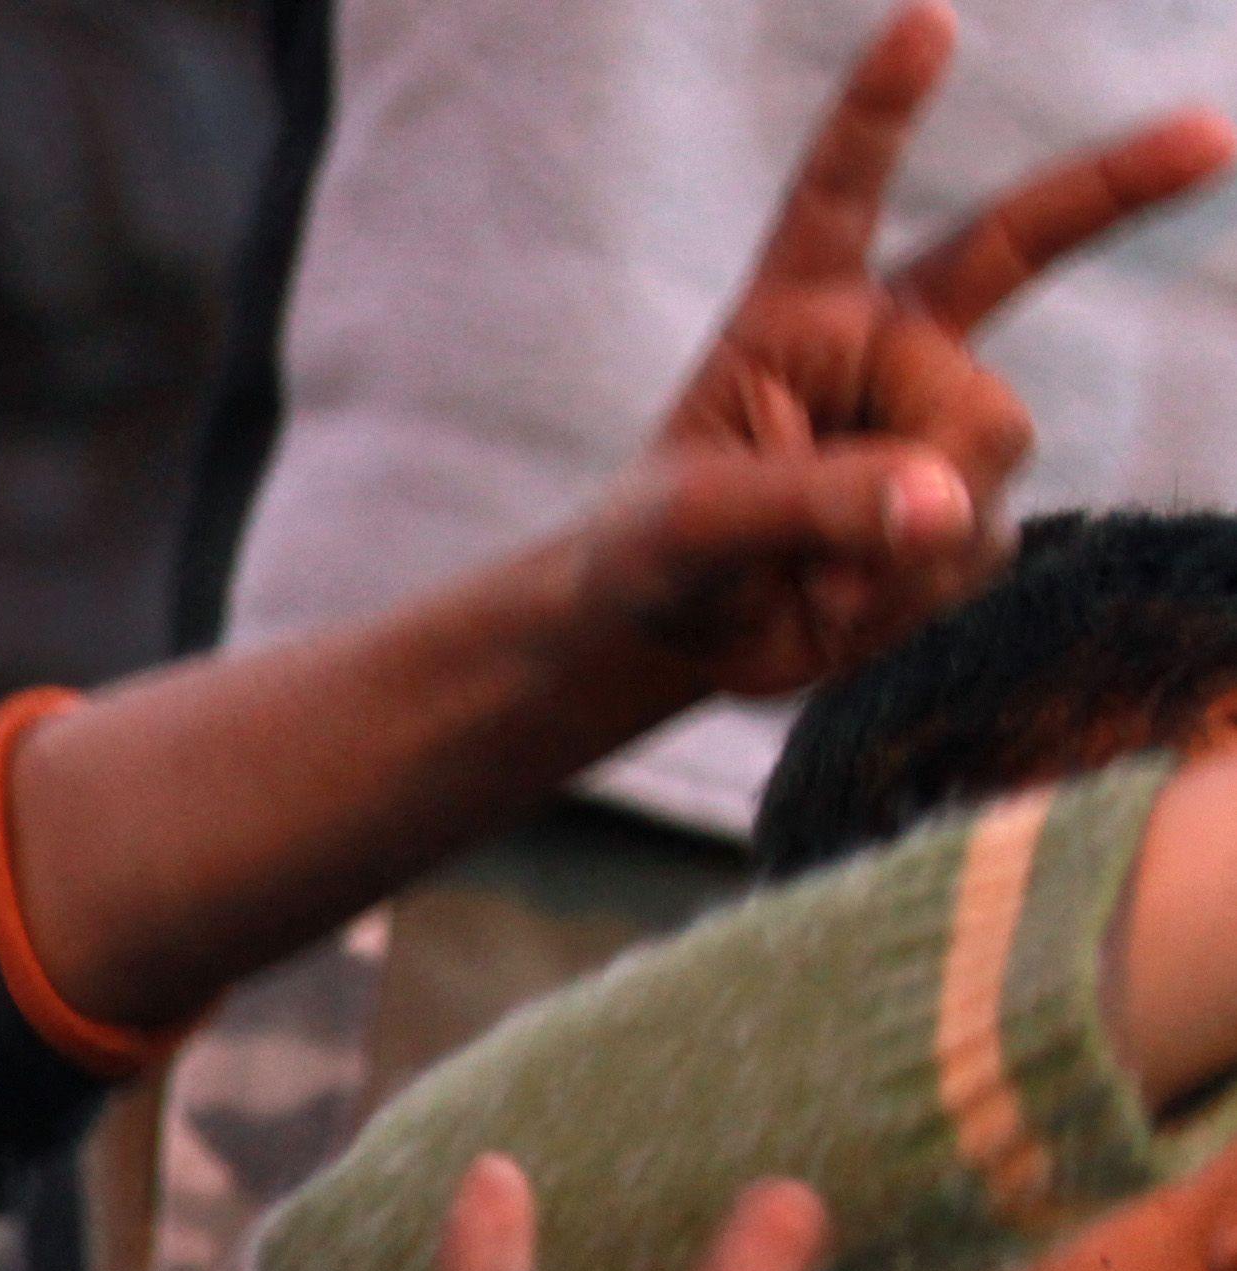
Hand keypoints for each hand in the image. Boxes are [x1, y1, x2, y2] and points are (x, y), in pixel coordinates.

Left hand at [578, 2, 1231, 699]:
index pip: (839, 196)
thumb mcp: (693, 529)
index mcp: (797, 311)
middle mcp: (885, 344)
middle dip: (1119, 183)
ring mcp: (938, 420)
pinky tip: (845, 607)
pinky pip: (976, 539)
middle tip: (1211, 134)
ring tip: (811, 576)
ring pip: (989, 437)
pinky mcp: (969, 507)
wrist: (686, 635)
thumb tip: (943, 504)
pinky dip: (909, 593)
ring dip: (903, 529)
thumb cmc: (661, 555)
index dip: (881, 110)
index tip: (928, 22)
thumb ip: (809, 504)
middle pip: (1015, 251)